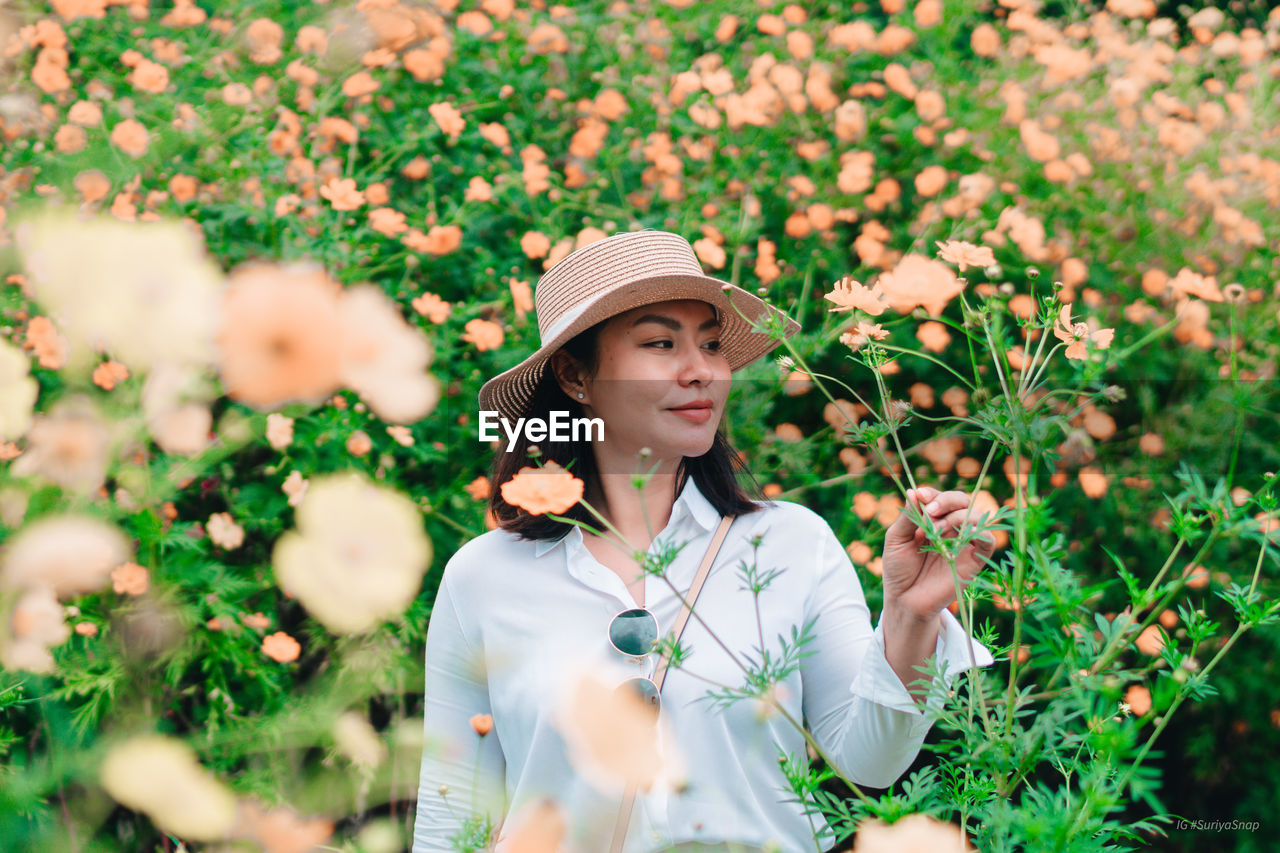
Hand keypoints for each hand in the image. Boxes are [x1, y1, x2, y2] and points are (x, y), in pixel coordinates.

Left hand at [880, 486, 995, 617]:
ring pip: (976, 516)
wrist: (904, 600)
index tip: (920, 495)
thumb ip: (908, 516)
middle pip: (961, 501)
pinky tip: (960, 535)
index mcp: (932, 520)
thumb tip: (914, 491)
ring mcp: (963, 543)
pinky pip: (987, 540)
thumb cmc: (899, 569)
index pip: (940, 497)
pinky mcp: (974, 560)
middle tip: (930, 511)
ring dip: (957, 516)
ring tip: (935, 529)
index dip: (933, 493)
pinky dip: (980, 531)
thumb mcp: (896, 539)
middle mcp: (951, 529)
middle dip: (946, 500)